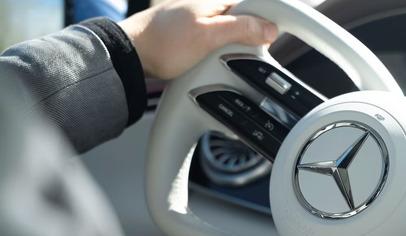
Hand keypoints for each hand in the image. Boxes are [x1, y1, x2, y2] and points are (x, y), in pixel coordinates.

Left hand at [118, 0, 278, 79]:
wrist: (131, 53)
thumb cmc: (164, 43)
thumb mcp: (208, 36)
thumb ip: (241, 28)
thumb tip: (270, 28)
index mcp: (218, 1)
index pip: (258, 5)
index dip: (270, 23)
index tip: (273, 39)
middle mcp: (212, 6)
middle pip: (248, 20)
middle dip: (253, 39)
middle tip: (247, 55)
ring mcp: (203, 19)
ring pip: (234, 32)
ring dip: (236, 48)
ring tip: (226, 59)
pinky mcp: (195, 32)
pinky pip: (220, 39)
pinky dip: (223, 51)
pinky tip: (214, 60)